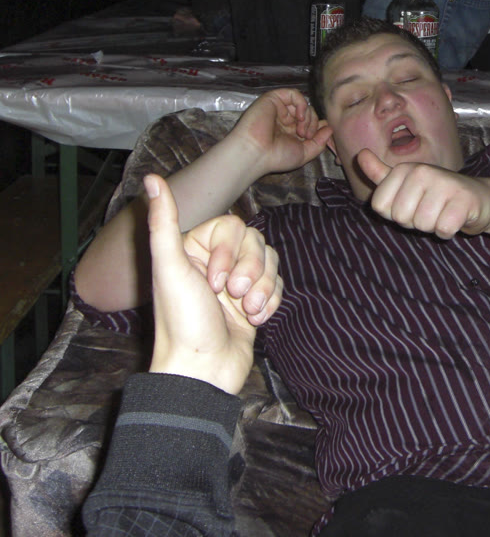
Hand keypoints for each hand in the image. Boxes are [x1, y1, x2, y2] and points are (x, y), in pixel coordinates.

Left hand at [145, 173, 282, 393]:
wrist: (204, 371)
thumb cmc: (183, 322)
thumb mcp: (170, 268)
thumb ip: (162, 222)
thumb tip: (151, 178)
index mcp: (192, 250)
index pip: (232, 226)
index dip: (231, 251)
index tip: (213, 282)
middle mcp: (215, 263)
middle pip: (256, 242)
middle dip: (250, 270)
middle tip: (232, 296)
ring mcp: (236, 283)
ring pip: (270, 262)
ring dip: (263, 288)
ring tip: (248, 312)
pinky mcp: (254, 303)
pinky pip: (278, 285)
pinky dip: (271, 302)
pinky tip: (257, 320)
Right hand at [231, 88, 331, 175]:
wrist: (256, 153)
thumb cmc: (276, 157)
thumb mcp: (304, 153)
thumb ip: (319, 142)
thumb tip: (330, 129)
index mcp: (290, 133)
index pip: (311, 124)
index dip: (318, 129)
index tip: (319, 137)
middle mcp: (285, 120)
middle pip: (310, 113)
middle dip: (313, 124)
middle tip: (306, 136)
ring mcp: (279, 109)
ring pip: (304, 105)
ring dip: (308, 117)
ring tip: (301, 131)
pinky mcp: (273, 99)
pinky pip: (294, 94)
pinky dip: (302, 104)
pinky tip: (299, 117)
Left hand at [357, 149, 489, 238]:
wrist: (478, 198)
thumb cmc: (436, 194)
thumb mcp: (405, 183)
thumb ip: (380, 174)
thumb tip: (360, 155)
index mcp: (404, 169)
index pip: (380, 207)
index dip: (395, 214)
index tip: (411, 204)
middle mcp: (422, 172)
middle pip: (401, 217)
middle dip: (415, 222)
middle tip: (429, 210)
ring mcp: (444, 184)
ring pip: (423, 225)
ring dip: (433, 226)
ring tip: (442, 212)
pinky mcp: (464, 200)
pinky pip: (443, 229)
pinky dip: (448, 231)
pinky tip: (454, 218)